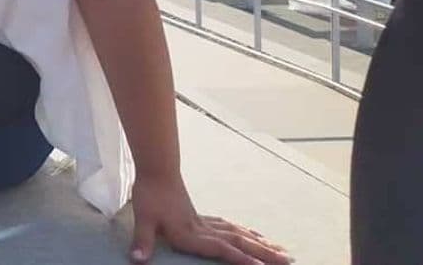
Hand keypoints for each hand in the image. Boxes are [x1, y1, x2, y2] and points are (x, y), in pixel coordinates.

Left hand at [129, 174, 291, 263]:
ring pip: (238, 234)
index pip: (221, 248)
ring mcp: (205, 222)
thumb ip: (142, 240)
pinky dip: (246, 233)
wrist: (156, 169)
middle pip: (238, 242)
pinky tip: (255, 236)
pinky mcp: (203, 217)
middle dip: (263, 253)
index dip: (240, 259)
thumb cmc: (149, 195)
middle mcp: (203, 229)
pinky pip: (230, 227)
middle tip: (288, 261)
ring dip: (260, 243)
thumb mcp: (143, 219)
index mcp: (191, 234)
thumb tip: (137, 259)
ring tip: (282, 251)